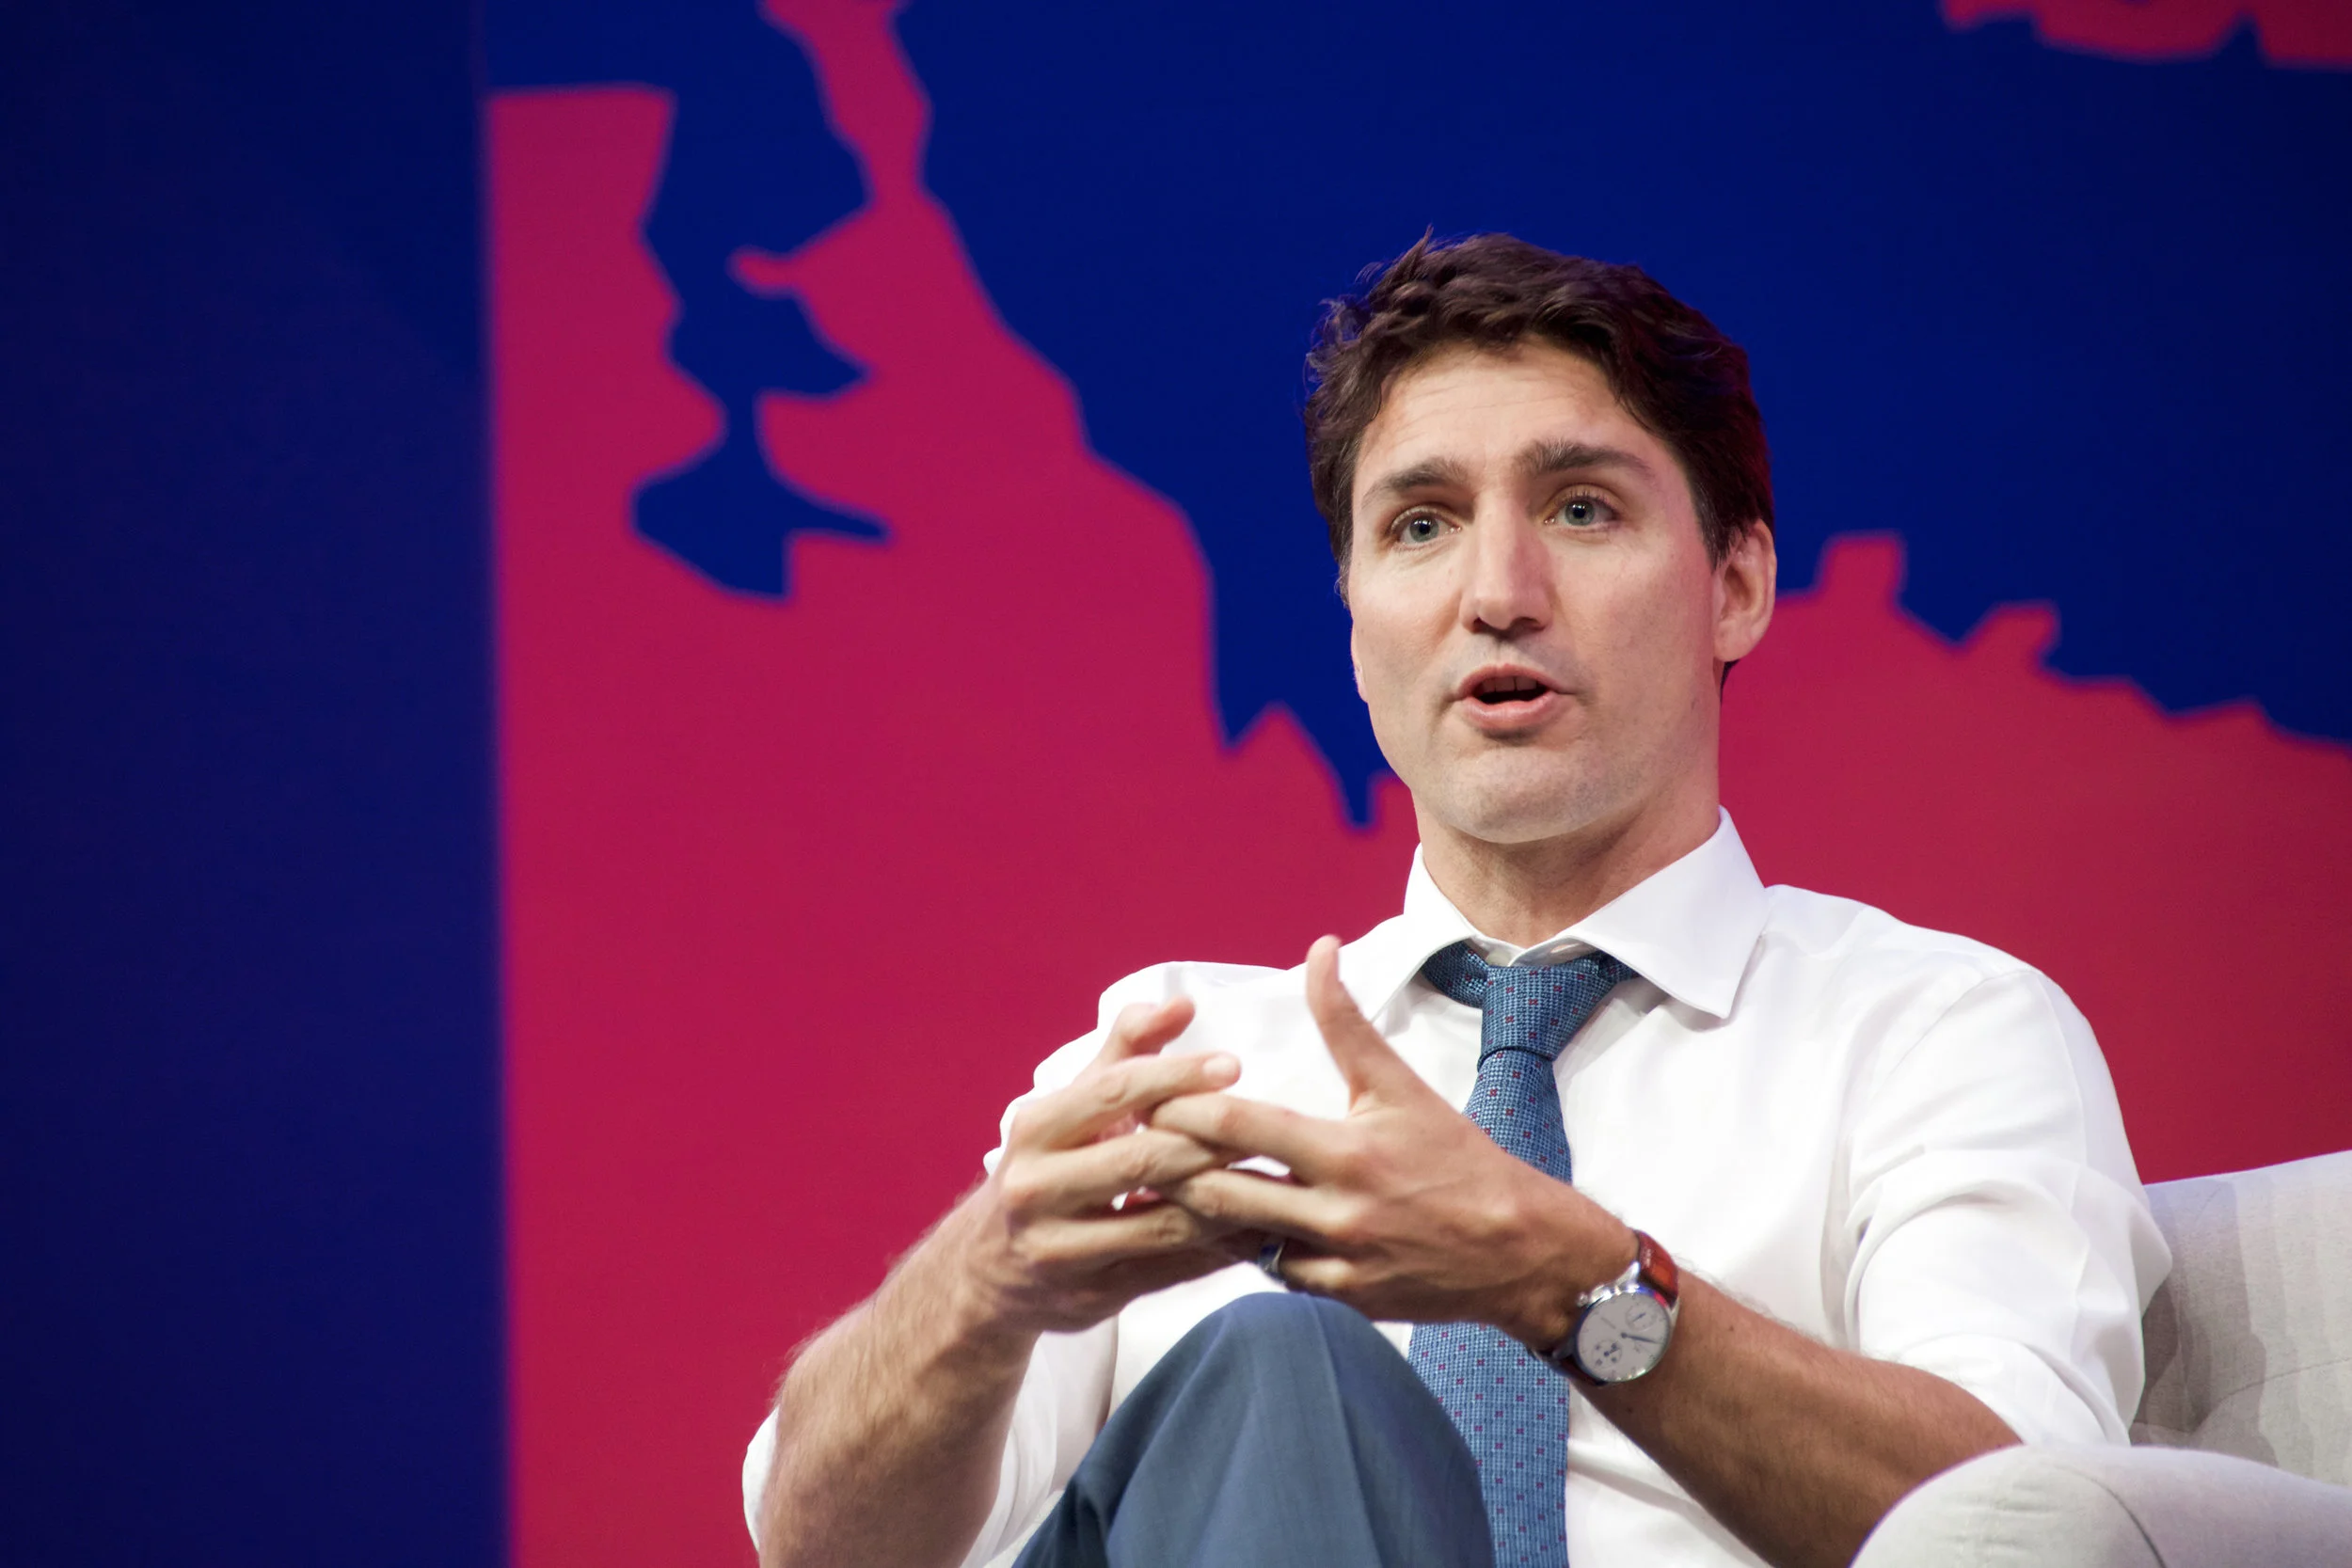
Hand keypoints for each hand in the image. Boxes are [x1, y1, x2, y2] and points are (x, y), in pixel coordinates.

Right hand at [947, 999, 1253, 1340]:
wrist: (988, 1270)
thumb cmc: (1048, 1169)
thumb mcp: (1071, 1108)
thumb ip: (1125, 1051)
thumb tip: (1180, 1004)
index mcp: (1035, 1129)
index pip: (1113, 1091)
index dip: (1177, 1076)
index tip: (1233, 1065)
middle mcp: (1038, 1187)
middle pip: (1143, 1159)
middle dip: (1211, 1143)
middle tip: (1267, 1127)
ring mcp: (1061, 1249)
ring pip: (1162, 1223)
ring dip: (1226, 1201)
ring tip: (1275, 1178)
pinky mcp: (1089, 1296)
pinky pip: (1169, 1272)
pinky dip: (1216, 1250)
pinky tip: (1256, 1230)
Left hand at [1152, 937, 1633, 1347]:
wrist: (1519, 1250)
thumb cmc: (1458, 1159)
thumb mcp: (1399, 1085)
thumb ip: (1345, 1021)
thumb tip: (1319, 947)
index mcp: (1347, 1150)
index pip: (1243, 1126)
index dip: (1187, 1111)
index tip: (1148, 1098)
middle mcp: (1337, 1210)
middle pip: (1223, 1191)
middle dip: (1172, 1169)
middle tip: (1132, 1147)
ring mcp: (1336, 1261)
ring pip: (1237, 1240)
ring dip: (1196, 1212)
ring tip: (1155, 1186)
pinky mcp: (1341, 1298)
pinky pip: (1270, 1273)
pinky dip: (1241, 1248)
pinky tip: (1216, 1226)